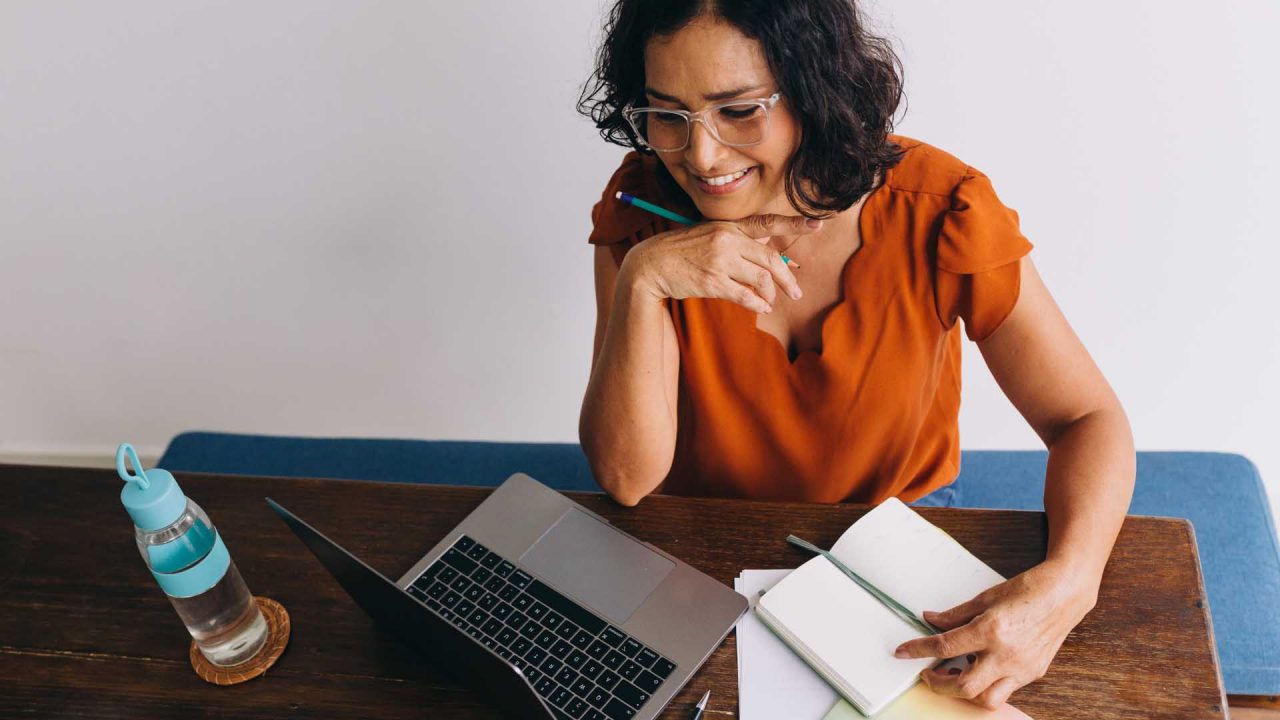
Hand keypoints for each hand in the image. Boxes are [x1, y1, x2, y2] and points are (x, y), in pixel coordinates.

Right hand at [622, 214, 822, 313]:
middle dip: (787, 278)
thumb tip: (771, 261)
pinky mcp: (712, 282)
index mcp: (728, 226)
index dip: (794, 224)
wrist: (650, 265)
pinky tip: (762, 307)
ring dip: (771, 293)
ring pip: (761, 278)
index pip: (767, 223)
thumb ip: (738, 244)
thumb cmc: (682, 253)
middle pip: (770, 258)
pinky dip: (758, 303)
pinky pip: (745, 295)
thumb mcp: (710, 237)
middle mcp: (726, 240)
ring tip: (771, 301)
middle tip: (796, 291)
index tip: (817, 224)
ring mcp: (719, 261)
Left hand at [892, 561, 1099, 708]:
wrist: (1065, 593)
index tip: (903, 652)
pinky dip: (987, 685)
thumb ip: (955, 614)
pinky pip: (1005, 690)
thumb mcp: (985, 598)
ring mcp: (1022, 668)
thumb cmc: (1028, 590)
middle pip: (964, 687)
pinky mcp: (1033, 673)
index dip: (918, 650)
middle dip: (938, 685)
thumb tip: (930, 620)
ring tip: (955, 674)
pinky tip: (980, 669)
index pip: (944, 647)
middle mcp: (1006, 654)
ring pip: (986, 699)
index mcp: (991, 630)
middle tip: (928, 673)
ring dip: (965, 692)